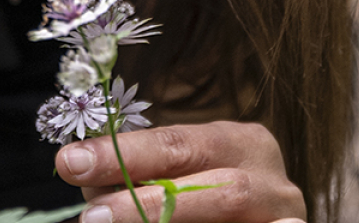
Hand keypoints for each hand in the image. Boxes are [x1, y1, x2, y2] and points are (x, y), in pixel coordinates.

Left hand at [56, 121, 306, 222]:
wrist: (249, 218)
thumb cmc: (205, 200)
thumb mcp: (178, 178)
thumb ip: (141, 178)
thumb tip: (89, 184)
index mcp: (243, 144)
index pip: (178, 144)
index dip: (123, 154)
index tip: (71, 162)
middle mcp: (275, 180)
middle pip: (214, 188)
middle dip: (146, 204)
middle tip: (91, 217)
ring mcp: (288, 217)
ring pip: (230, 214)